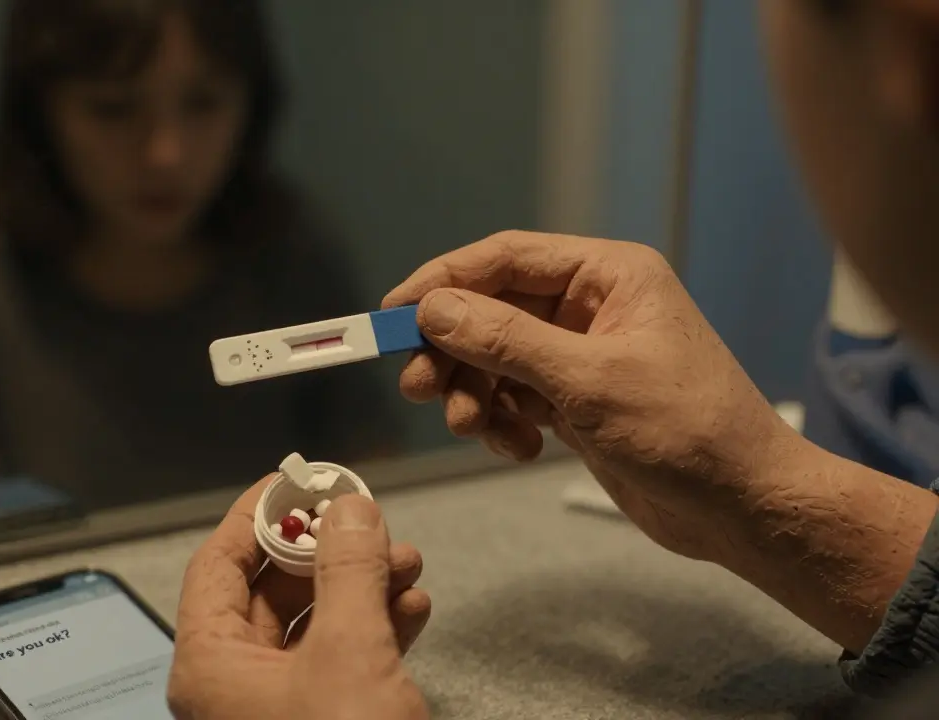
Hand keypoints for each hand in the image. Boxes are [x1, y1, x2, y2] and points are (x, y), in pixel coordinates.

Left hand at [167, 476, 430, 719]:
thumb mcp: (349, 652)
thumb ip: (349, 572)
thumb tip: (350, 507)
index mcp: (209, 665)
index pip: (218, 565)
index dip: (258, 516)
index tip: (299, 480)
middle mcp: (232, 685)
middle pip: (270, 591)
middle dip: (329, 552)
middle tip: (372, 523)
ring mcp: (275, 707)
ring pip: (314, 625)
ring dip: (362, 588)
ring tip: (409, 561)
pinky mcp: (320, 719)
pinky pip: (339, 663)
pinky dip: (374, 631)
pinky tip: (413, 606)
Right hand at [383, 231, 798, 561]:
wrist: (744, 508)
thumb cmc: (684, 431)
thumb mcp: (589, 381)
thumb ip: (506, 341)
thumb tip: (433, 310)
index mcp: (609, 275)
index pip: (505, 258)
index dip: (443, 281)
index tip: (392, 314)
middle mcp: (592, 306)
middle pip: (493, 310)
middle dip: (453, 350)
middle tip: (419, 387)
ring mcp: (583, 356)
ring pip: (497, 359)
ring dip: (474, 393)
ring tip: (471, 428)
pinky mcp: (578, 402)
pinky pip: (515, 397)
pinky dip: (503, 422)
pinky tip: (518, 448)